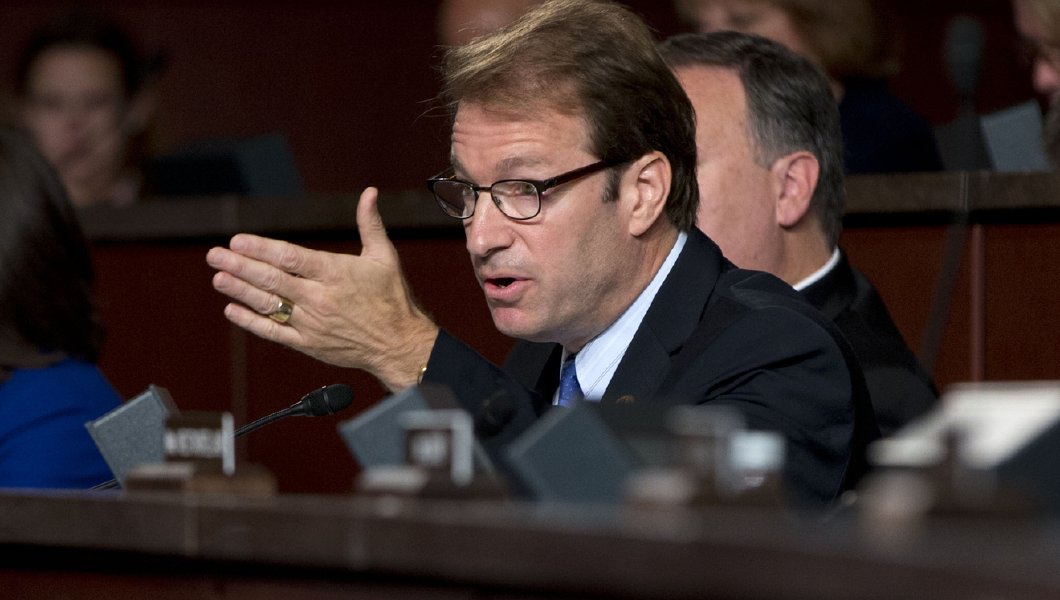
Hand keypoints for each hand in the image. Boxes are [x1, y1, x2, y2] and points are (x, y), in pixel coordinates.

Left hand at [206, 187, 438, 390]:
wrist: (398, 344)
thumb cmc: (392, 298)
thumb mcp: (385, 257)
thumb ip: (371, 224)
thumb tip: (369, 193)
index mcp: (335, 273)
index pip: (290, 258)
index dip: (261, 249)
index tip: (238, 240)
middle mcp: (319, 298)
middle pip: (272, 279)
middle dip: (240, 265)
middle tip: (214, 254)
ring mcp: (311, 323)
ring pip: (268, 304)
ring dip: (240, 291)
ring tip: (218, 277)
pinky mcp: (308, 343)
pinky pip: (273, 332)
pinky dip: (251, 321)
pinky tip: (232, 310)